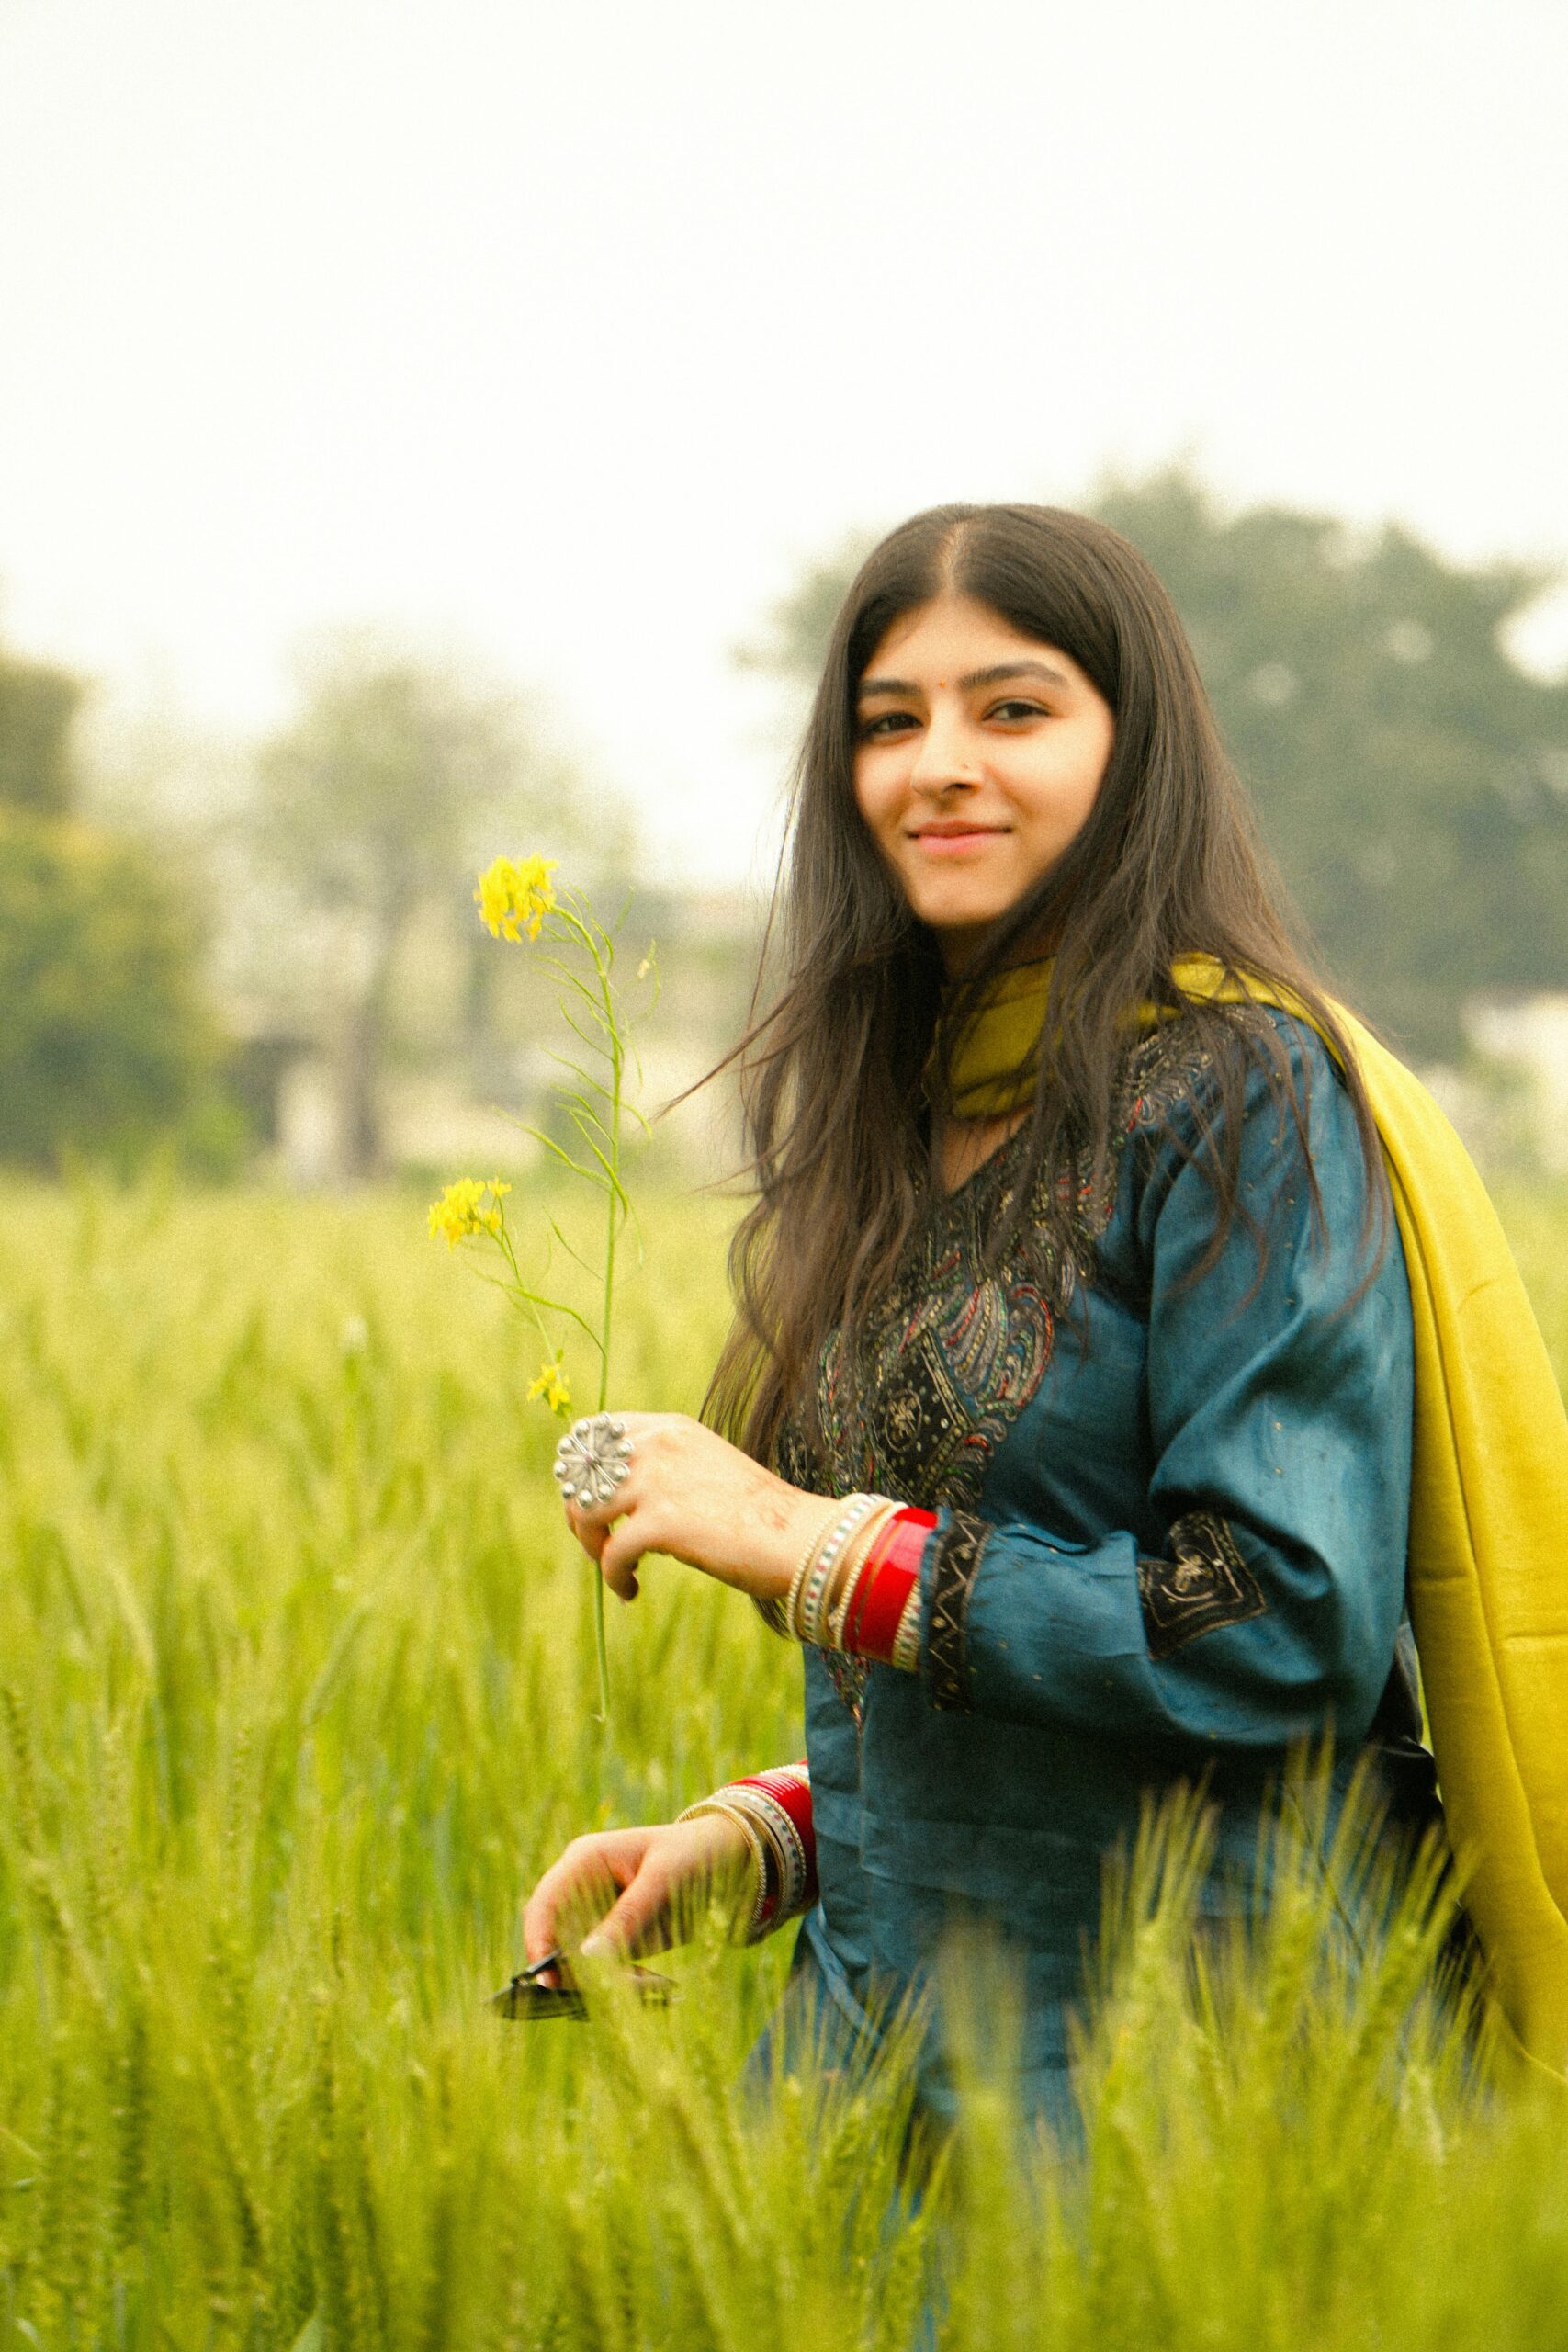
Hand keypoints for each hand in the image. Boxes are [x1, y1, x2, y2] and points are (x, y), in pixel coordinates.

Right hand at [521, 1813, 753, 1980]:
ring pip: (578, 1962)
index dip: (537, 1941)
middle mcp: (581, 1889)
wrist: (725, 1857)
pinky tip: (654, 1982)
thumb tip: (586, 1958)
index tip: (547, 1979)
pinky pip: (604, 1970)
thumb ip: (627, 1916)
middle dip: (573, 1971)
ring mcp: (596, 1915)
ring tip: (648, 1983)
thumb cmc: (691, 1854)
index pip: (543, 1904)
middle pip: (553, 1939)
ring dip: (601, 1982)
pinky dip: (621, 1982)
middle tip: (609, 1992)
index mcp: (584, 1860)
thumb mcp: (663, 1880)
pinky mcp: (614, 1938)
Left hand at [557, 1411, 834, 1605]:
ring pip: (585, 1511)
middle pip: (580, 1474)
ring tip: (616, 1568)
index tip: (589, 1502)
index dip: (580, 1468)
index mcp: (669, 1427)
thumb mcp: (704, 1468)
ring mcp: (658, 1480)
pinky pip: (611, 1553)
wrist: (798, 1537)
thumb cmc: (756, 1513)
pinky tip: (631, 1591)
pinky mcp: (661, 1522)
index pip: (594, 1432)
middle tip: (599, 1545)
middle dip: (579, 1514)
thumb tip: (610, 1498)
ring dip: (591, 1546)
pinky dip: (614, 1577)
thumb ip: (662, 1469)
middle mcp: (659, 1444)